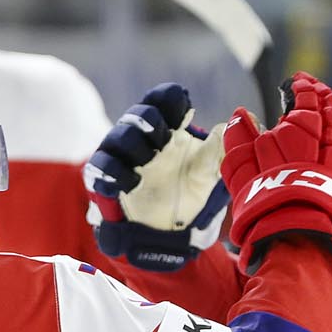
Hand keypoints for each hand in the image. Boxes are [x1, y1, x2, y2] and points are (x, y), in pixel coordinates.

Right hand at [84, 83, 228, 271]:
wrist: (170, 233)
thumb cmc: (188, 193)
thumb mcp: (209, 173)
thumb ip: (218, 150)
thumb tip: (232, 123)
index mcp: (168, 129)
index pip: (163, 100)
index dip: (170, 99)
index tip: (185, 109)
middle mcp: (143, 138)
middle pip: (139, 113)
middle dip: (151, 120)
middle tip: (166, 137)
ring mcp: (123, 158)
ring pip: (118, 136)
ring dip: (134, 143)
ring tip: (150, 159)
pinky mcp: (106, 181)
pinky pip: (99, 167)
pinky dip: (114, 172)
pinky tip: (134, 183)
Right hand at [219, 72, 331, 278]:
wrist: (300, 238)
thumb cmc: (265, 201)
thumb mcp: (240, 168)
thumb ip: (240, 137)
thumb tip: (239, 114)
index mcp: (302, 129)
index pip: (307, 97)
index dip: (303, 87)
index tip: (297, 83)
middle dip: (327, 99)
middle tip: (322, 95)